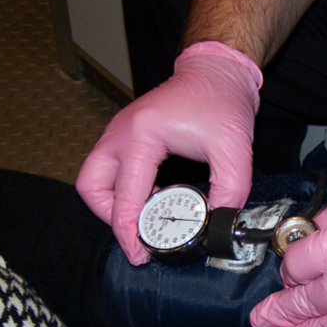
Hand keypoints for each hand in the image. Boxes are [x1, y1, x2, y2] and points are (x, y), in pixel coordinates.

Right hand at [76, 41, 262, 264]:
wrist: (217, 71)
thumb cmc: (221, 101)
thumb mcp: (234, 149)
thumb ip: (230, 191)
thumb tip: (219, 223)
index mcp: (143, 134)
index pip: (126, 195)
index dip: (130, 231)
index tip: (141, 254)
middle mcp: (121, 132)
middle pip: (92, 187)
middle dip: (111, 218)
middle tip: (139, 237)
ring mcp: (119, 133)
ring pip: (94, 179)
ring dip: (112, 205)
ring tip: (146, 218)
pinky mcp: (126, 136)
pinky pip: (110, 171)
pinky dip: (123, 191)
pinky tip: (154, 199)